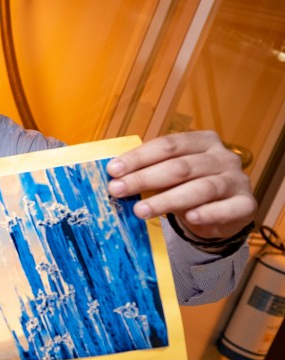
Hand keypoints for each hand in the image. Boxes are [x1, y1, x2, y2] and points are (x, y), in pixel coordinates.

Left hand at [106, 131, 256, 240]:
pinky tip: (190, 218)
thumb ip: (150, 171)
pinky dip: (207, 213)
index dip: (139, 157)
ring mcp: (237, 180)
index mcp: (202, 141)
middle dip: (144, 179)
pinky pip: (226, 209)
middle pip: (180, 166)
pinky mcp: (246, 204)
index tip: (113, 170)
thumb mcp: (171, 175)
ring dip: (166, 200)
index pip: (168, 145)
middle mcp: (222, 157)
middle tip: (117, 190)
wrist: (224, 213)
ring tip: (140, 211)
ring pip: (200, 188)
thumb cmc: (191, 186)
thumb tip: (114, 177)